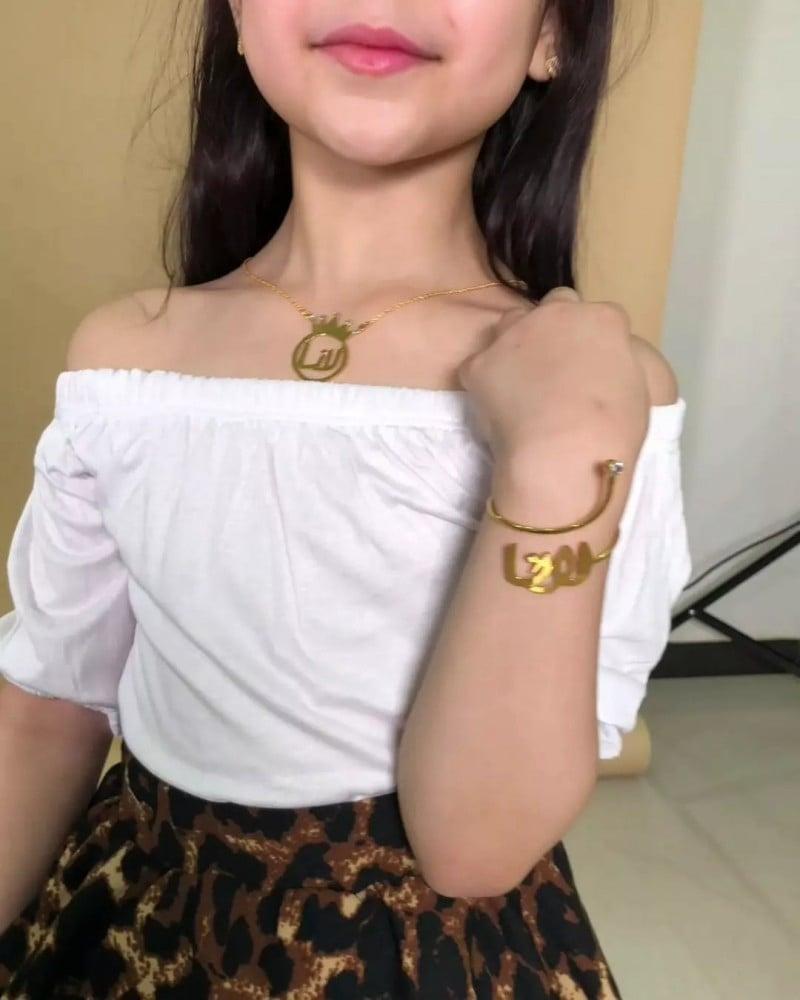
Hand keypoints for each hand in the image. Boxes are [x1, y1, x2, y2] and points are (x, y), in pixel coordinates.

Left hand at [457, 286, 650, 464]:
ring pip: (512, 323)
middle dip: (556, 327)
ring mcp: (514, 333)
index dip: (593, 341)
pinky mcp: (480, 362)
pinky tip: (496, 406)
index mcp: (602, 319)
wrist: (563, 451)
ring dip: (517, 343)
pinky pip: (480, 364)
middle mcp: (556, 314)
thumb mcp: (635, 387)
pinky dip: (485, 380)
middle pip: (555, 306)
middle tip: (556, 366)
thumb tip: (600, 367)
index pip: (599, 316)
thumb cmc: (612, 428)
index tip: (590, 366)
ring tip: (522, 382)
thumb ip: (615, 363)